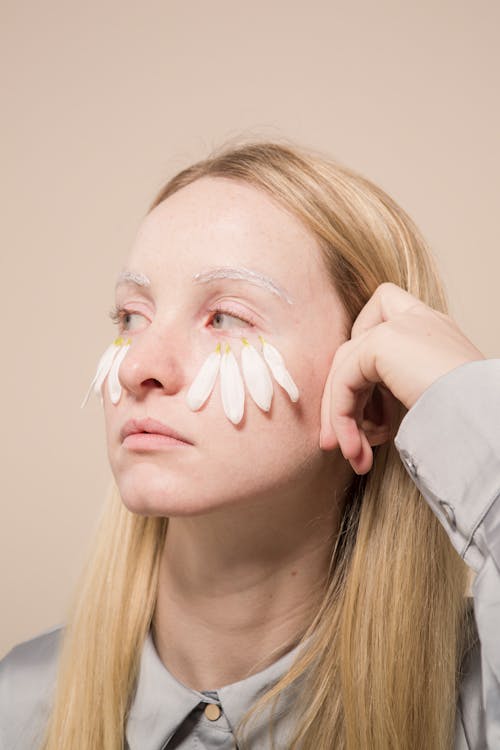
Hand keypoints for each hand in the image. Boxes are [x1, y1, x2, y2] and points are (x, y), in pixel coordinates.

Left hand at [319, 282, 484, 474]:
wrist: (491, 422)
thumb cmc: (470, 423)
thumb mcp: (430, 400)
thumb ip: (396, 392)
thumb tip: (360, 421)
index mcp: (431, 329)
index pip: (379, 323)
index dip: (362, 364)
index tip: (372, 414)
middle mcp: (416, 320)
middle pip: (354, 350)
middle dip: (345, 402)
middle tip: (346, 446)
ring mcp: (401, 326)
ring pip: (344, 366)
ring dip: (341, 417)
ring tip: (353, 456)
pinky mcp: (384, 343)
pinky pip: (344, 379)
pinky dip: (341, 416)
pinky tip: (354, 447)